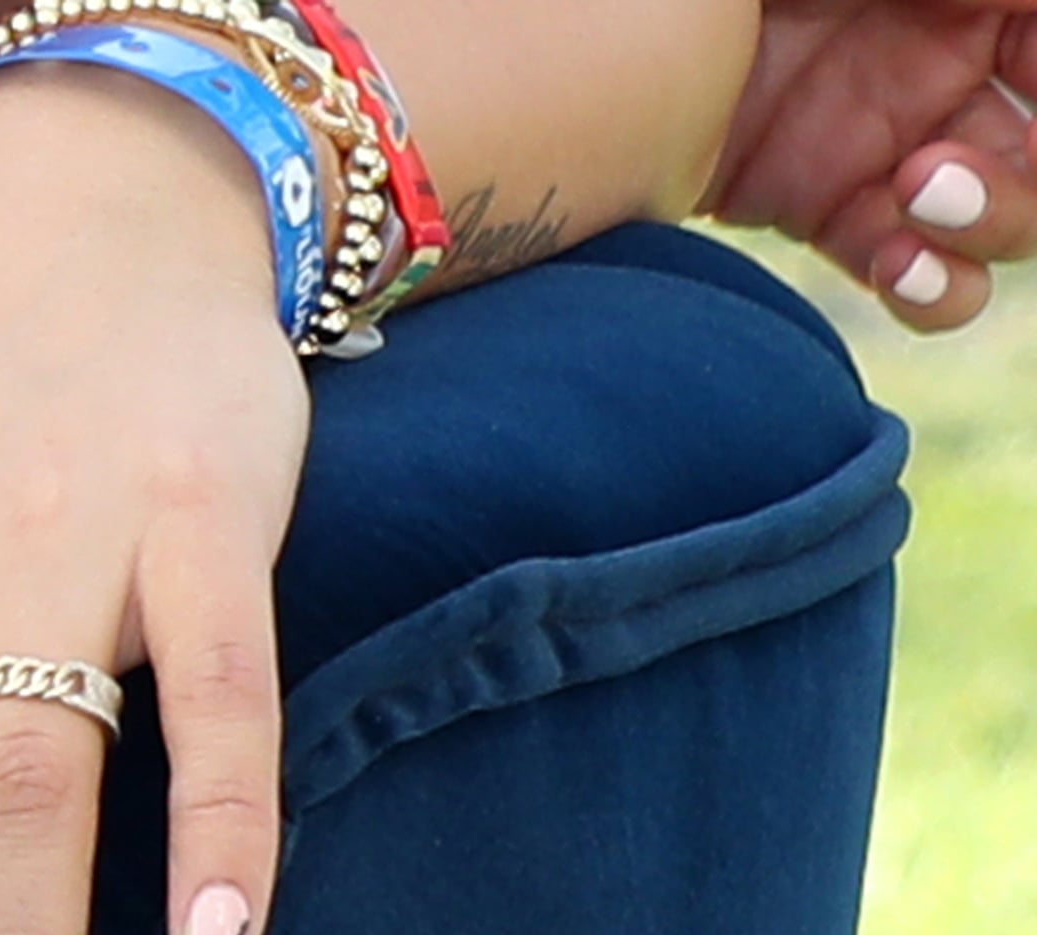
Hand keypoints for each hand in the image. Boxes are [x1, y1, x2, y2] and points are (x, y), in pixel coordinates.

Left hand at [704, 0, 1036, 328]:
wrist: (564, 45)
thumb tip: (1023, 3)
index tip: (1034, 83)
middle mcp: (938, 42)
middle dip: (1032, 171)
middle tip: (941, 172)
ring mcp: (882, 130)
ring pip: (998, 210)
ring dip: (995, 222)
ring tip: (920, 205)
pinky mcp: (818, 204)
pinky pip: (910, 265)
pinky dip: (931, 287)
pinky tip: (899, 272)